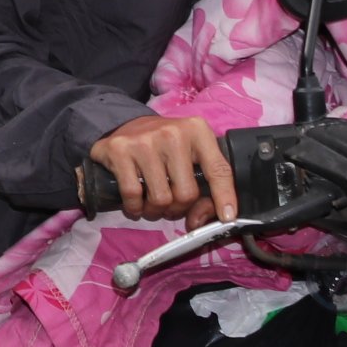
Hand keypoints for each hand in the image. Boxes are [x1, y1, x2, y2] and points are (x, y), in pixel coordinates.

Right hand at [87, 114, 236, 226]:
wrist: (125, 125)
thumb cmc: (164, 146)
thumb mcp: (191, 156)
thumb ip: (203, 188)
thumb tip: (198, 221)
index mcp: (197, 131)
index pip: (218, 170)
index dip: (224, 196)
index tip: (227, 217)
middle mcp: (173, 133)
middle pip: (186, 194)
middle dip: (177, 208)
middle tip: (170, 204)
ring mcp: (144, 140)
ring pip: (160, 199)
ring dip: (155, 210)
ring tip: (152, 202)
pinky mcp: (119, 149)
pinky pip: (133, 195)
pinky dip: (134, 207)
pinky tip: (135, 202)